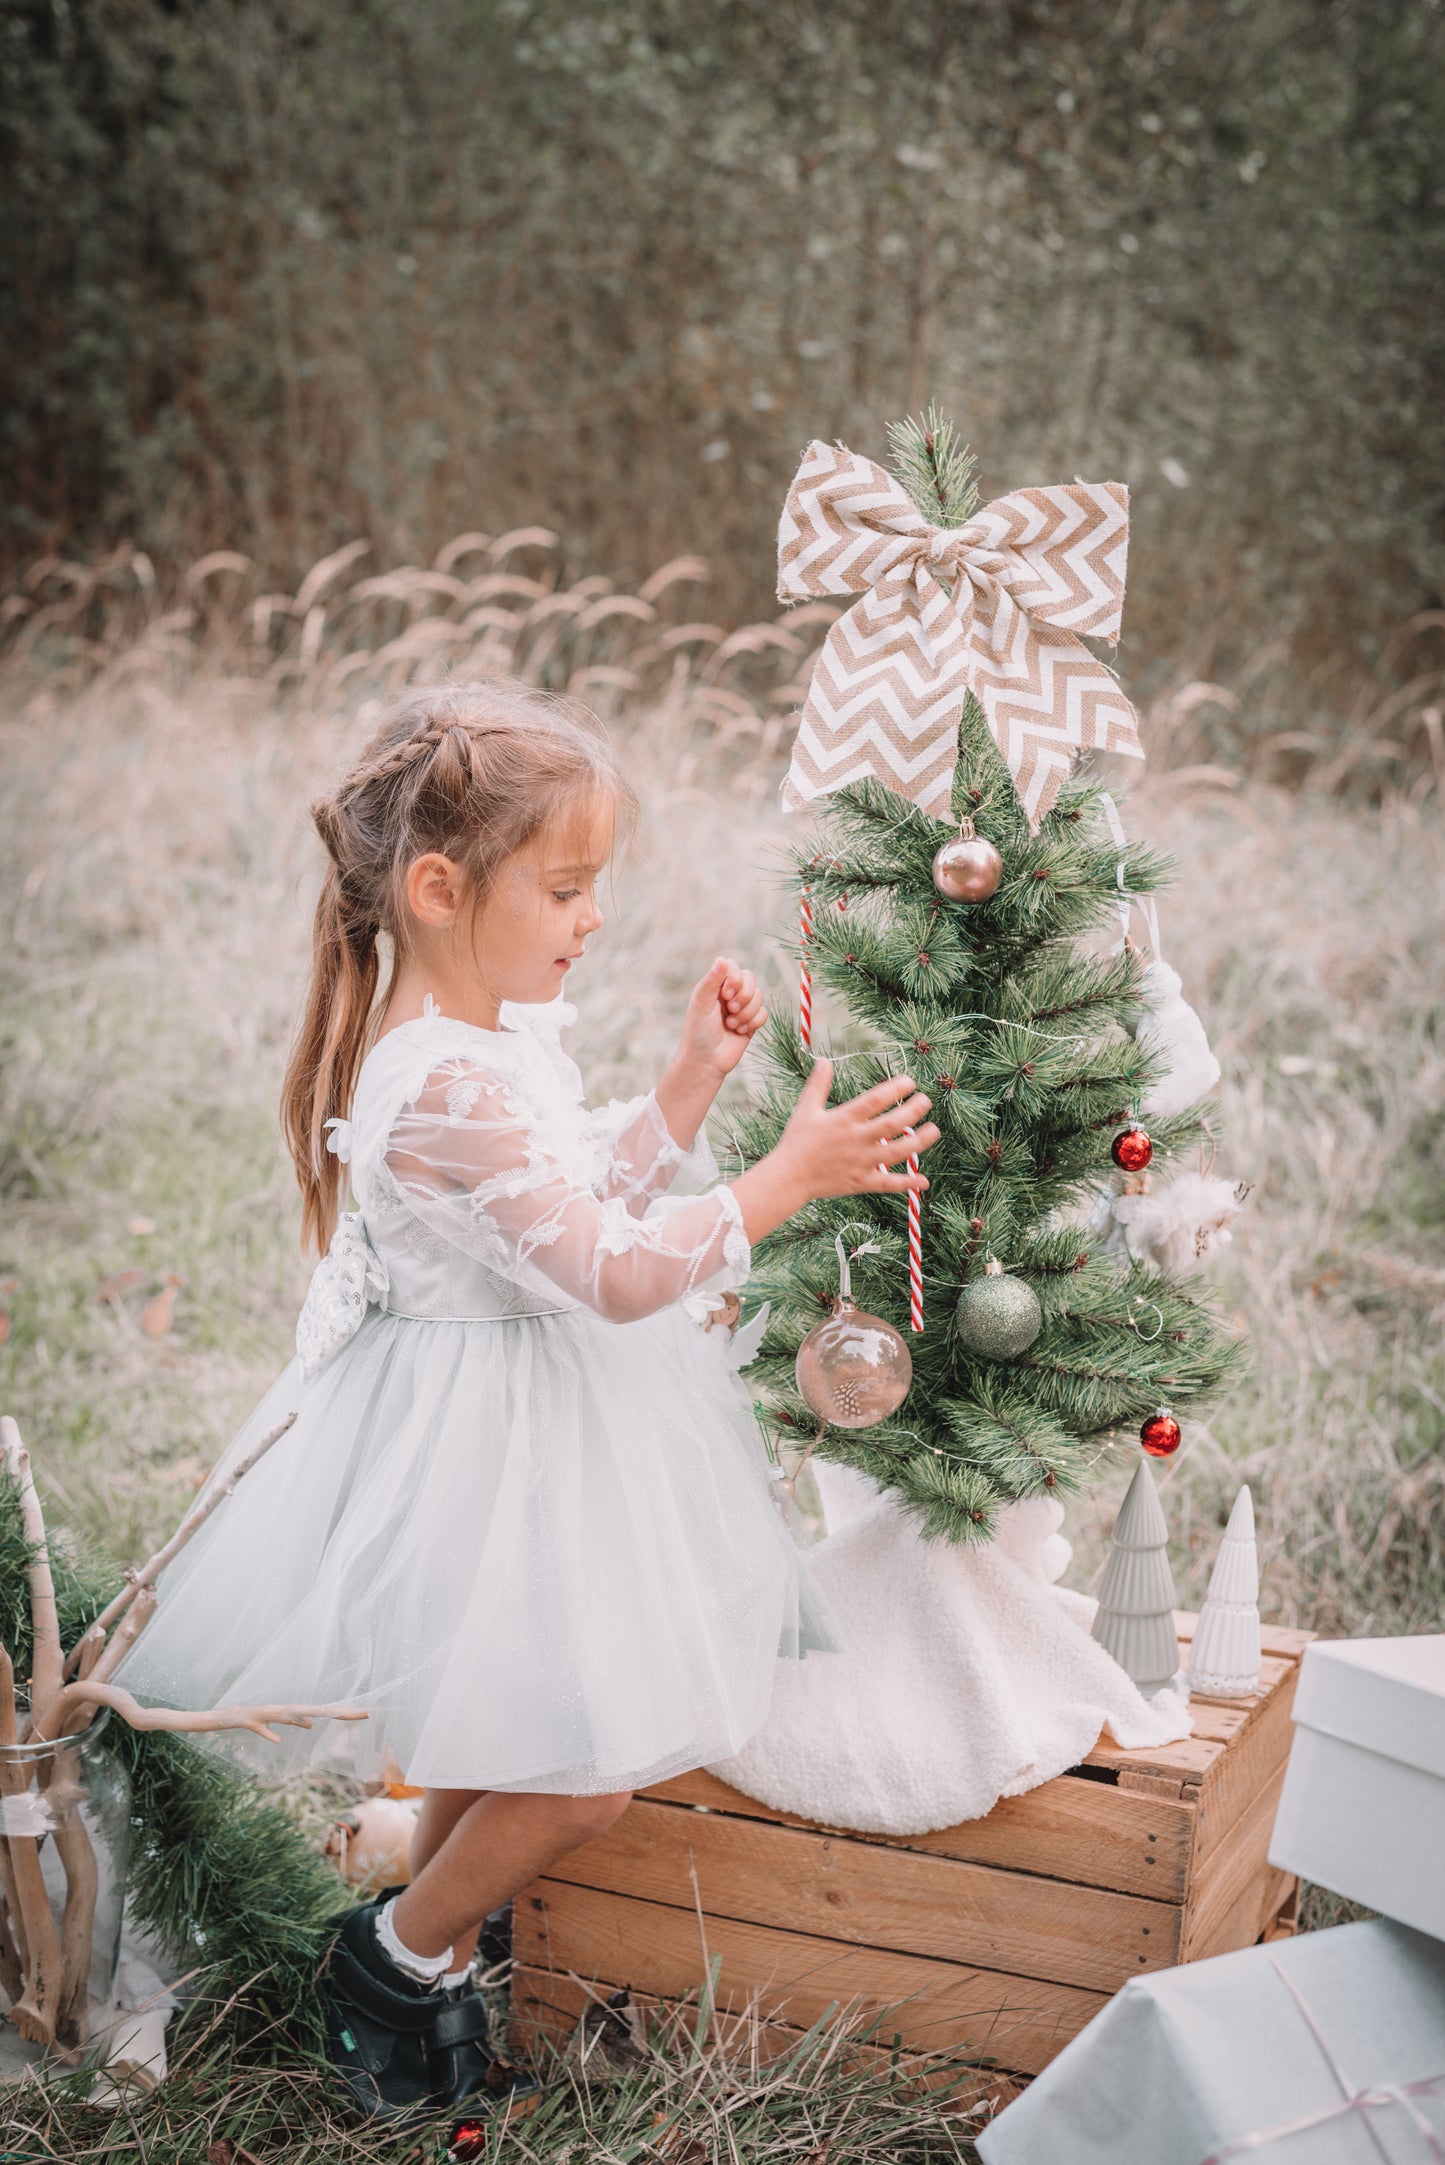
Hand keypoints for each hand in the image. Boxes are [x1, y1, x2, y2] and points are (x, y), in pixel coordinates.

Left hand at [676, 957, 767, 1081]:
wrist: (706, 1061)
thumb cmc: (698, 1033)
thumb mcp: (701, 1004)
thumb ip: (711, 981)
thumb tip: (721, 958)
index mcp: (714, 986)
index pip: (734, 967)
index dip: (735, 979)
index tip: (725, 994)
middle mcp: (728, 994)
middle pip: (751, 979)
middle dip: (744, 996)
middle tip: (730, 1009)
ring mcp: (741, 1008)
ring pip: (759, 997)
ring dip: (746, 1013)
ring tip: (731, 1025)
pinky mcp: (750, 1023)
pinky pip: (764, 1014)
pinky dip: (753, 1023)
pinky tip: (739, 1032)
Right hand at [765, 1060, 938, 1208]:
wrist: (789, 1177)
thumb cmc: (797, 1141)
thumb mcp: (806, 1109)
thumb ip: (818, 1084)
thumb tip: (823, 1060)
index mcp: (845, 1118)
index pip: (876, 1099)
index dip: (896, 1088)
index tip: (910, 1081)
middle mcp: (857, 1139)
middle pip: (893, 1123)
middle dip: (914, 1110)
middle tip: (926, 1101)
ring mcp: (862, 1162)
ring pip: (898, 1152)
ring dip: (920, 1141)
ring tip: (934, 1130)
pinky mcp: (862, 1182)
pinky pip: (888, 1183)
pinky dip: (907, 1183)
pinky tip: (924, 1180)